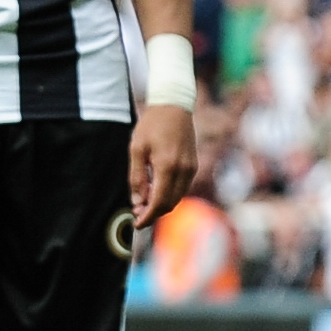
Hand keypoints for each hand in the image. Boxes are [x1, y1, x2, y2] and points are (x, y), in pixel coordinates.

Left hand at [128, 106, 194, 229]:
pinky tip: (155, 190)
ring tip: (144, 202)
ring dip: (162, 205)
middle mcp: (183, 170)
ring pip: (177, 198)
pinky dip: (169, 194)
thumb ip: (137, 177)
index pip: (159, 202)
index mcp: (167, 166)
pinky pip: (181, 188)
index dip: (147, 217)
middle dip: (154, 213)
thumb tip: (137, 202)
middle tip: (137, 214)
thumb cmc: (151, 125)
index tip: (136, 224)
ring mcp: (191, 168)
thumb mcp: (137, 149)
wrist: (174, 106)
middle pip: (169, 204)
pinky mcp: (193, 166)